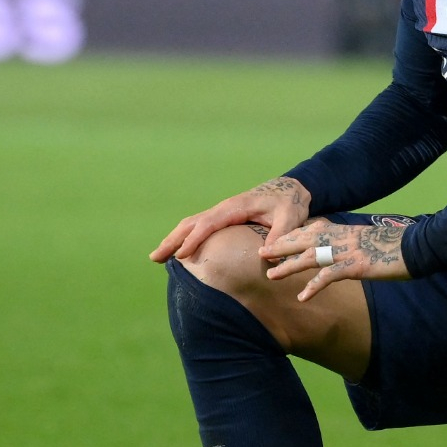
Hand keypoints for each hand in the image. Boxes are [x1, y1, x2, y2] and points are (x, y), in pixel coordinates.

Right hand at [149, 177, 311, 262]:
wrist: (292, 188)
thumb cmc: (291, 203)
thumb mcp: (290, 218)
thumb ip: (280, 234)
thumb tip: (266, 255)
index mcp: (236, 207)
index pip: (209, 224)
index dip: (194, 239)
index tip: (181, 255)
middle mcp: (224, 208)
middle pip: (192, 223)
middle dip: (173, 240)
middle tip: (154, 258)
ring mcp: (222, 212)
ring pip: (192, 224)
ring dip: (174, 239)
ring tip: (157, 257)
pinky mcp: (224, 218)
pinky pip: (200, 227)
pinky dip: (185, 238)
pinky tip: (178, 252)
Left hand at [262, 216, 411, 300]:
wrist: (413, 246)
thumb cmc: (390, 246)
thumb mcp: (363, 240)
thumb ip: (346, 243)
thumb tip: (334, 252)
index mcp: (341, 229)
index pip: (308, 230)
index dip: (289, 236)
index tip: (272, 242)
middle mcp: (339, 237)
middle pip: (302, 240)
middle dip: (280, 247)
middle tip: (261, 254)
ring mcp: (345, 251)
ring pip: (309, 257)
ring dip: (288, 266)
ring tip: (271, 275)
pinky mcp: (355, 265)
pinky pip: (329, 276)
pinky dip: (314, 286)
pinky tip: (302, 297)